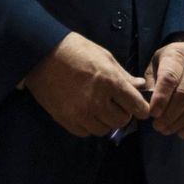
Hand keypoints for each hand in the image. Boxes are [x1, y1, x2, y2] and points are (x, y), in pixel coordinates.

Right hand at [22, 31, 148, 136]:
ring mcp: (80, 113)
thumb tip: (140, 86)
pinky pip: (85, 132)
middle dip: (124, 114)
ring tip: (101, 109)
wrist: (43, 55)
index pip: (137, 107)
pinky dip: (89, 126)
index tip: (139, 107)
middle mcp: (97, 101)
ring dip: (106, 121)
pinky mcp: (65, 119)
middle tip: (118, 105)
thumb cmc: (77, 51)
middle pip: (121, 121)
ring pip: (104, 130)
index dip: (141, 108)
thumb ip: (123, 75)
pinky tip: (87, 113)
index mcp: (111, 83)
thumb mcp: (105, 57)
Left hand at [144, 40, 183, 136]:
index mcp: (178, 55)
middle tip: (157, 126)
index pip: (170, 78)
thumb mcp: (158, 62)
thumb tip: (142, 103)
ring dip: (181, 122)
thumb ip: (150, 81)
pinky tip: (182, 132)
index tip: (152, 113)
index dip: (161, 98)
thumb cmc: (175, 62)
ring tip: (167, 130)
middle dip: (170, 114)